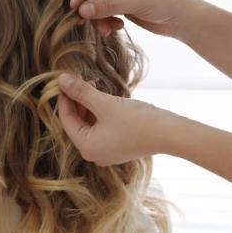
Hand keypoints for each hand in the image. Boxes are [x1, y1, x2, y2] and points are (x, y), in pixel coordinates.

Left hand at [55, 73, 175, 165]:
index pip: (66, 119)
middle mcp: (93, 153)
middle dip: (77, 100)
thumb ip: (81, 92)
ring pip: (90, 124)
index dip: (64, 98)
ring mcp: (107, 152)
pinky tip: (103, 97)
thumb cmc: (137, 120)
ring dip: (88, 104)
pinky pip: (101, 128)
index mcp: (86, 147)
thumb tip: (60, 80)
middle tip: (78, 79)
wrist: (171, 134)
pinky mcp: (119, 147)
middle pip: (77, 123)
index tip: (62, 80)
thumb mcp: (105, 103)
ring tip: (92, 84)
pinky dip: (100, 113)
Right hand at [70, 0, 195, 39]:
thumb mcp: (135, 2)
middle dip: (90, 7)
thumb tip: (81, 11)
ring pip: (95, 2)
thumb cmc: (166, 2)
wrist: (183, 19)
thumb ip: (107, 5)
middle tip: (84, 22)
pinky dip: (105, 21)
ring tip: (106, 31)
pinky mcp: (120, 1)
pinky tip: (116, 28)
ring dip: (98, 18)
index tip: (74, 7)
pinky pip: (102, 10)